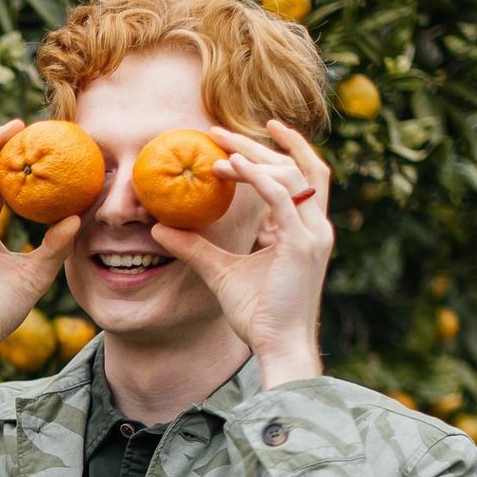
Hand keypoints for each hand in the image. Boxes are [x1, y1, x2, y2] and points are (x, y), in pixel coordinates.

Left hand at [151, 120, 334, 386]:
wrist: (278, 346)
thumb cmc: (258, 315)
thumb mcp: (221, 272)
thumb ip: (195, 248)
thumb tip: (160, 228)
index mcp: (305, 229)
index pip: (299, 176)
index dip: (274, 152)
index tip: (238, 139)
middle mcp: (316, 226)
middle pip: (297, 166)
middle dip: (260, 144)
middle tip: (220, 130)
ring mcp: (313, 233)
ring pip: (292, 174)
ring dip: (254, 156)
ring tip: (219, 147)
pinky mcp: (302, 244)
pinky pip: (281, 197)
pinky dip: (258, 177)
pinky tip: (231, 167)